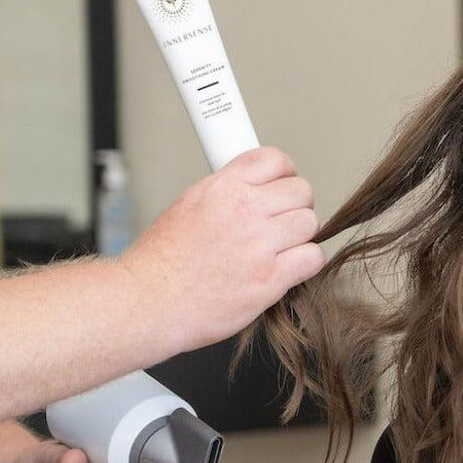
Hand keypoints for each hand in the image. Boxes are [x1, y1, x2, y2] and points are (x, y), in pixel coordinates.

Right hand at [122, 146, 325, 355]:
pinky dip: (307, 262)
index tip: (282, 188)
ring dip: (302, 236)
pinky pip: (313, 258)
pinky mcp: (270, 279)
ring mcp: (259, 245)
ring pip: (310, 223)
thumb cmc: (160, 263)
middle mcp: (243, 210)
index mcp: (221, 188)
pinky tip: (290, 269)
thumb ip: (224, 195)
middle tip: (285, 223)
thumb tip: (251, 192)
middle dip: (297, 206)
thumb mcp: (187, 206)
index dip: (285, 175)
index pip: (274, 160)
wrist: (149, 302)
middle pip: (300, 191)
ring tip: (284, 249)